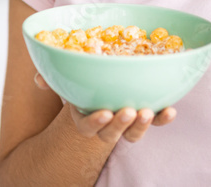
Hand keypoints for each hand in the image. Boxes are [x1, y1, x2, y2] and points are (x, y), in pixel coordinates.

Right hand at [34, 72, 177, 142]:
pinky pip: (155, 121)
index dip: (95, 122)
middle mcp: (106, 124)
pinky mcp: (145, 115)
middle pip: (111, 134)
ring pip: (133, 133)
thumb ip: (52, 76)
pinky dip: (163, 118)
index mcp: (84, 116)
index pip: (87, 126)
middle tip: (129, 112)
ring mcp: (126, 122)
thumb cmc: (81, 78)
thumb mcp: (66, 76)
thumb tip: (39, 79)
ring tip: (148, 111)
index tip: (104, 112)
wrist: (102, 78)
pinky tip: (171, 110)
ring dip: (142, 125)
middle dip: (120, 125)